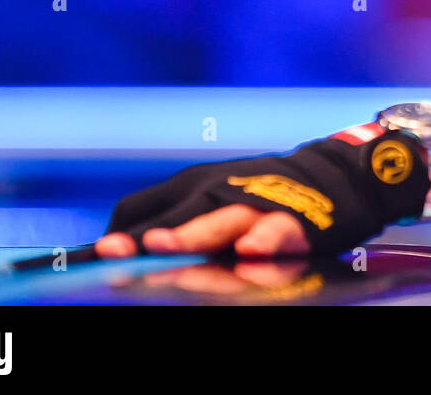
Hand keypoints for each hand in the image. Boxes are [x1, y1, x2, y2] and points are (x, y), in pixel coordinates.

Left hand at [94, 127, 428, 258]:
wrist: (336, 174)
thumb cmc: (262, 192)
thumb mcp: (210, 195)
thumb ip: (170, 217)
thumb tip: (116, 243)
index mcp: (191, 188)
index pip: (141, 209)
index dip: (118, 235)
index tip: (95, 256)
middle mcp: (217, 192)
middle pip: (175, 219)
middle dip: (146, 240)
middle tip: (114, 256)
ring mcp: (254, 205)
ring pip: (218, 225)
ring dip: (192, 236)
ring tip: (166, 246)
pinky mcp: (292, 218)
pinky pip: (275, 231)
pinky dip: (263, 240)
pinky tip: (250, 252)